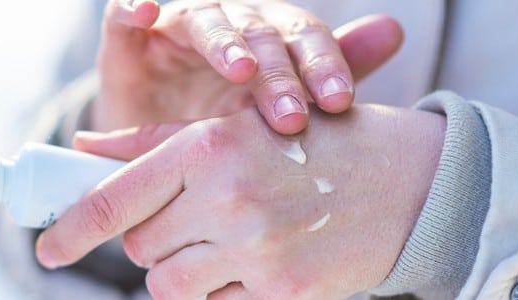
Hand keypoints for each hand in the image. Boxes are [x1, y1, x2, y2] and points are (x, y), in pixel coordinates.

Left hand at [37, 105, 445, 298]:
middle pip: (140, 247)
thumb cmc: (314, 145)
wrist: (407, 180)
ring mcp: (255, 249)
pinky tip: (252, 261)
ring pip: (169, 284)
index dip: (72, 229)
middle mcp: (227, 196)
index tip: (48, 250)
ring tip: (219, 243)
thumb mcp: (237, 126)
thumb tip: (87, 150)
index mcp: (208, 146)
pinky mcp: (281, 291)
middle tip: (185, 222)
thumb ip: (154, 142)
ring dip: (180, 270)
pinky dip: (219, 289)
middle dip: (151, 240)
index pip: (116, 200)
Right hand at [94, 0, 403, 133]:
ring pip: (205, 20)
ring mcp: (178, 28)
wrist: (159, 143)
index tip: (341, 103)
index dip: (323, 65)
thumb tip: (393, 28)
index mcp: (270, 37)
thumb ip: (333, 68)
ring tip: (242, 68)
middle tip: (292, 116)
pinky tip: (147, 9)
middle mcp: (228, 24)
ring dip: (224, 41)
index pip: (303, 39)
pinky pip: (124, 15)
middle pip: (259, 34)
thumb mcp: (279, 105)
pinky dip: (132, 7)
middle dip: (279, 73)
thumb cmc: (226, 120)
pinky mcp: (127, 39)